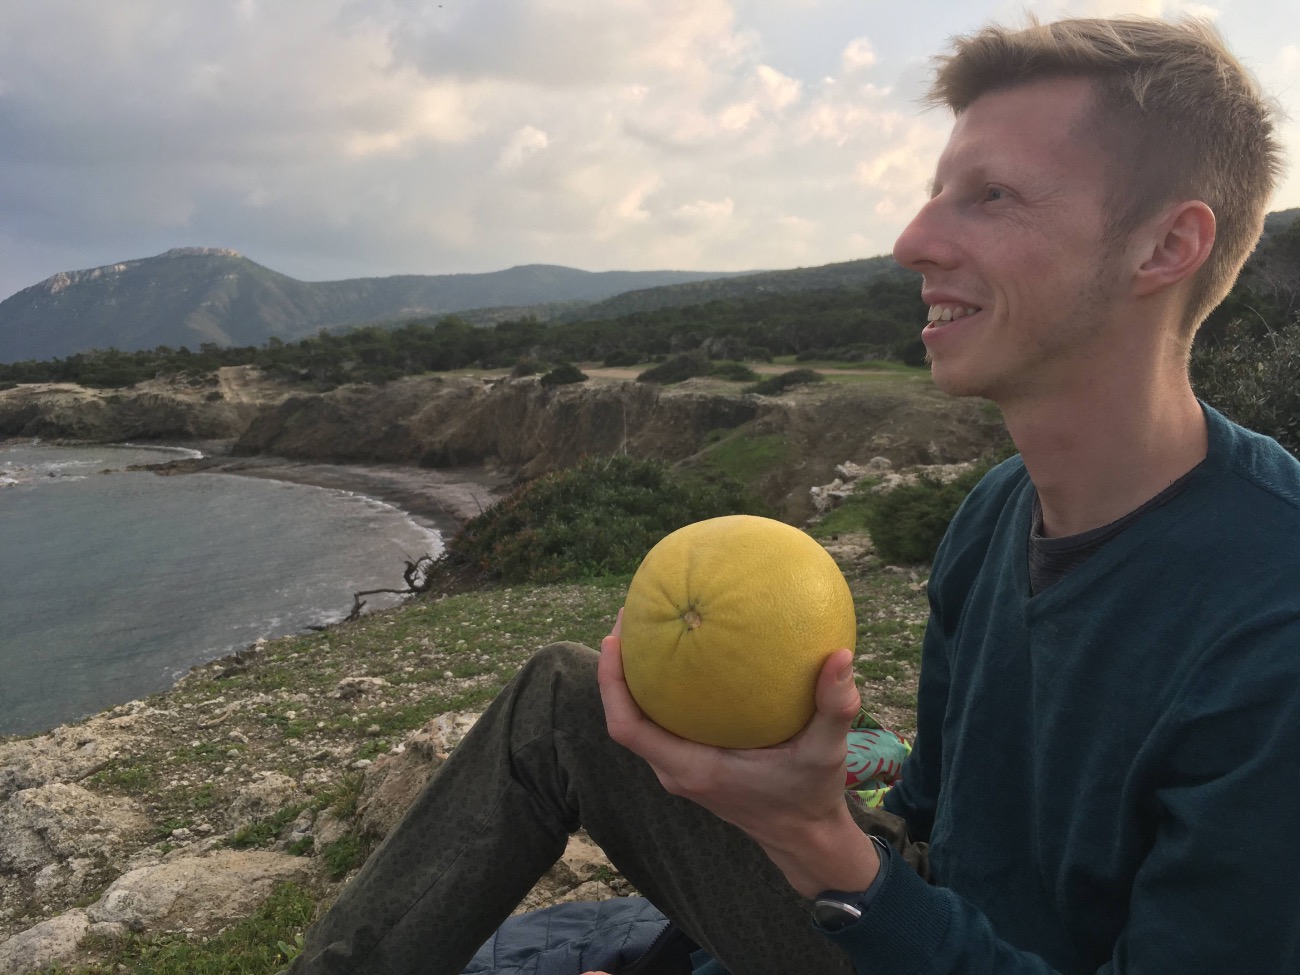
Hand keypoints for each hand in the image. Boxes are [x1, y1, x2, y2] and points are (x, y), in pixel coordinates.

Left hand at [598, 610, 879, 896]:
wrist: (805, 838)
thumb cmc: (809, 797)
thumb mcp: (827, 753)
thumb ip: (835, 707)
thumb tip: (842, 655)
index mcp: (694, 768)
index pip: (627, 728)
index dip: (611, 683)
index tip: (614, 638)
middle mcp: (677, 770)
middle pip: (625, 718)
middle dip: (618, 670)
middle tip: (631, 617)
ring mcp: (682, 769)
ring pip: (640, 722)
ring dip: (634, 681)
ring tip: (648, 630)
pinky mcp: (692, 766)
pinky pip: (660, 725)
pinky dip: (658, 693)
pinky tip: (681, 658)